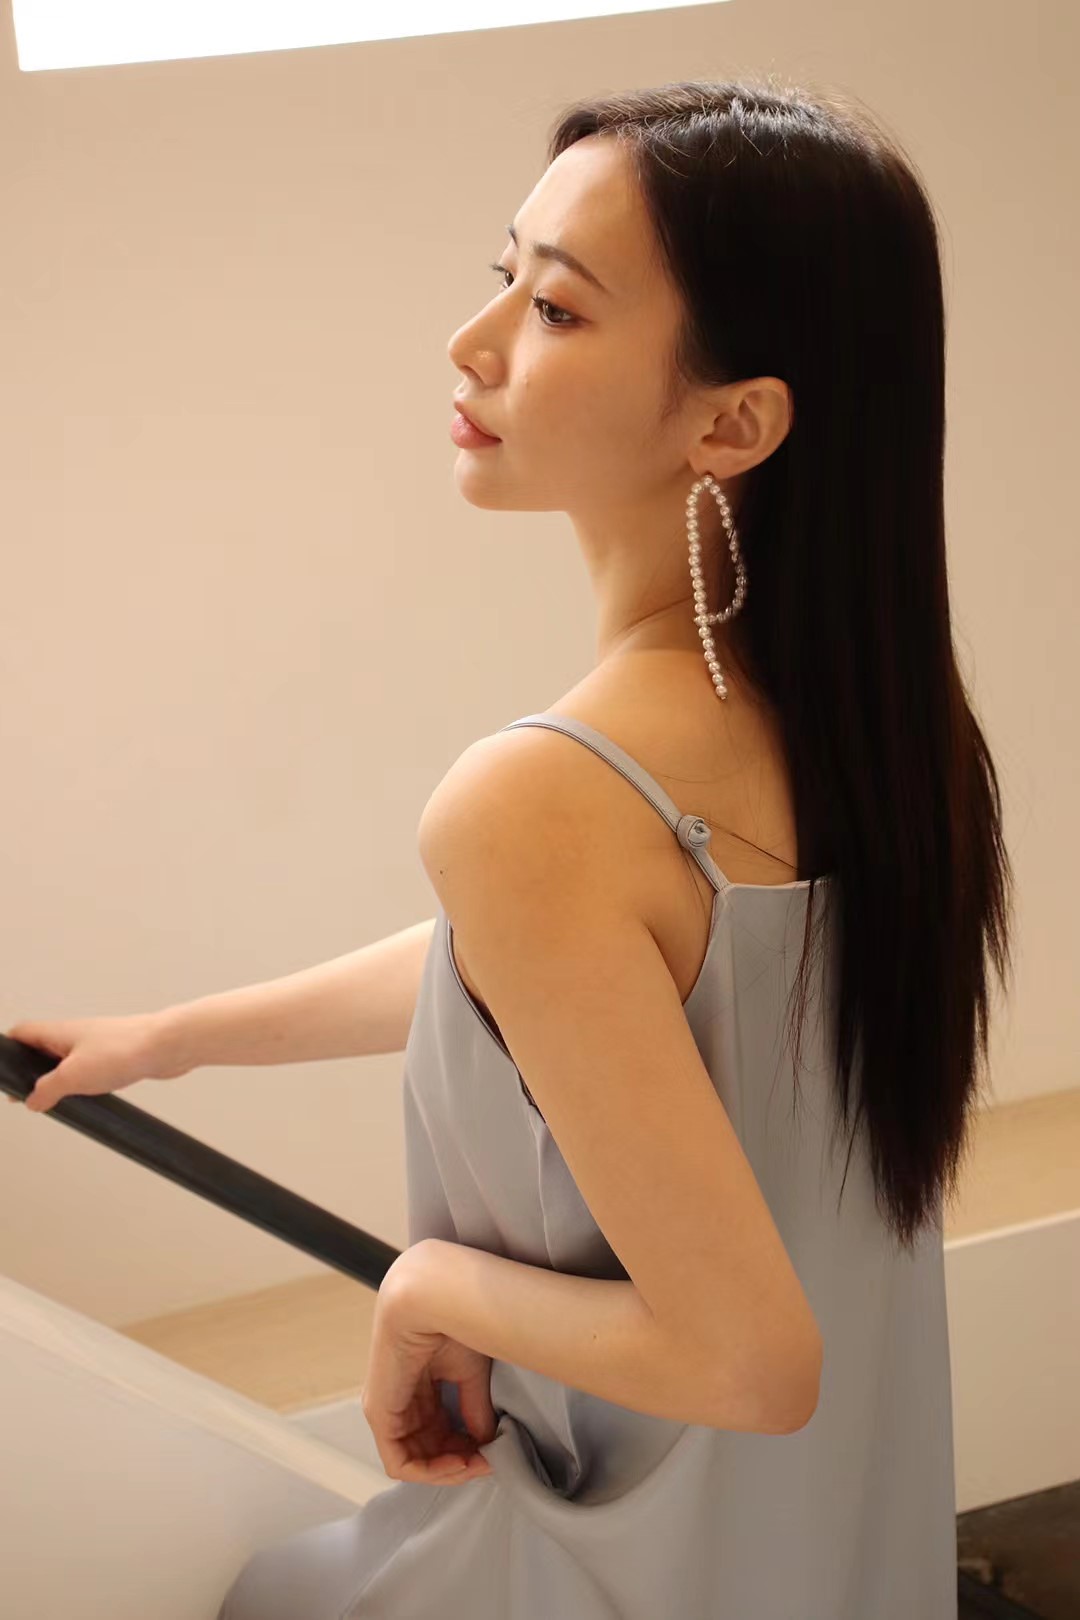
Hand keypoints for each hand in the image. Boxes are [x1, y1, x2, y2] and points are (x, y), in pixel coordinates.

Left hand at [361, 1244, 495, 1487]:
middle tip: (488, 1462)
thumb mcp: (470, 1375)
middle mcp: (399, 1402)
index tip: (494, 1452)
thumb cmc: (452, 1321)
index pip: (439, 1434)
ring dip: (448, 1470)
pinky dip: (430, 1471)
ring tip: (477, 1463)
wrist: (433, 1296)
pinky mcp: (378, 1413)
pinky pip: (399, 1461)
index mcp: (418, 1389)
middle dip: (460, 1463)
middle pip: (428, 1451)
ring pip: (414, 1461)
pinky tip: (459, 1462)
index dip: (468, 1450)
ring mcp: (385, 1409)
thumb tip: (486, 1445)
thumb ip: (475, 1411)